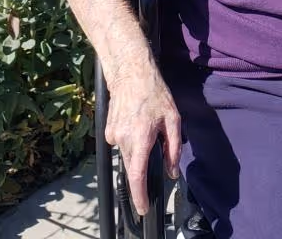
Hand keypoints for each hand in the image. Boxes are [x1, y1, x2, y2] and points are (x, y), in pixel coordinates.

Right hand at [103, 65, 181, 215]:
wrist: (131, 74)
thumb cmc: (154, 93)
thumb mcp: (173, 119)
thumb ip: (173, 148)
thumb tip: (171, 172)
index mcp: (141, 138)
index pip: (137, 176)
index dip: (140, 196)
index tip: (144, 208)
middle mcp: (124, 139)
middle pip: (132, 168)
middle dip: (142, 170)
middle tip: (153, 149)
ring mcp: (113, 135)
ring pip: (125, 156)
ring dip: (135, 152)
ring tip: (144, 128)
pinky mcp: (107, 131)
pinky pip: (119, 145)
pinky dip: (128, 142)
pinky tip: (134, 124)